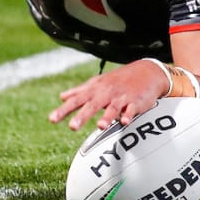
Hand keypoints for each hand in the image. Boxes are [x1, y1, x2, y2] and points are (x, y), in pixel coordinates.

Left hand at [48, 60, 167, 130]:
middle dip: (83, 116)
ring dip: (107, 116)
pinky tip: (125, 122)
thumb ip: (79, 91)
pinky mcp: (136, 101)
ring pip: (113, 107)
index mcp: (95, 90)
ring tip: (100, 127)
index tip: (52, 119)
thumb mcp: (98, 83)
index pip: (77, 100)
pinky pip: (132, 109)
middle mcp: (107, 93)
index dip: (64, 110)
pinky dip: (129, 115)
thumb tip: (62, 97)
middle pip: (93, 105)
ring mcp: (122, 97)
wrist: (147, 72)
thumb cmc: (118, 80)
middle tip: (72, 127)